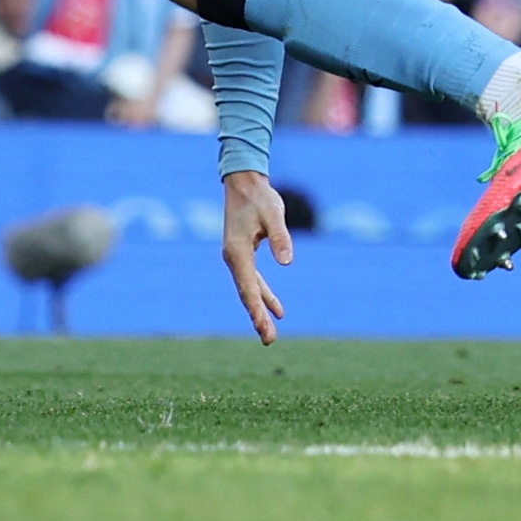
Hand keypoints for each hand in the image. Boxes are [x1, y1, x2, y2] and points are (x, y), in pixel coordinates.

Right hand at [222, 171, 294, 344]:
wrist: (244, 181)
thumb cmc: (259, 196)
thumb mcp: (274, 214)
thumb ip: (281, 237)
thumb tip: (286, 262)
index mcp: (237, 251)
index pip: (248, 286)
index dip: (256, 308)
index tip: (263, 326)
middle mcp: (234, 258)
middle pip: (246, 293)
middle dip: (257, 317)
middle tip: (269, 340)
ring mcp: (237, 257)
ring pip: (249, 290)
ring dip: (260, 310)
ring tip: (270, 333)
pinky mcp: (244, 254)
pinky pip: (254, 280)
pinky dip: (264, 295)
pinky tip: (277, 309)